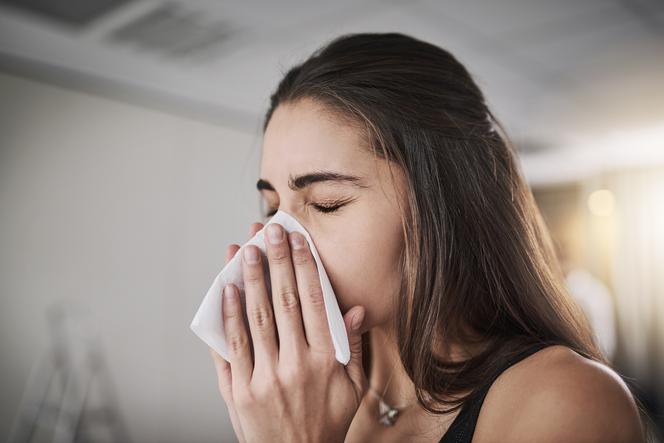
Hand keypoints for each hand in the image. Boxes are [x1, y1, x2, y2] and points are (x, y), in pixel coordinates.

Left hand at [209, 222, 366, 442]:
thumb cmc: (326, 423)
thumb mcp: (352, 388)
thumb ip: (352, 347)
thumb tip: (355, 308)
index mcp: (325, 361)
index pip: (314, 302)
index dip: (304, 266)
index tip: (297, 240)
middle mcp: (295, 365)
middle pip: (283, 302)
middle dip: (275, 261)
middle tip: (268, 230)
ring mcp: (264, 378)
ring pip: (255, 318)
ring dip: (250, 279)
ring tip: (244, 249)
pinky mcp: (239, 391)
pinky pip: (232, 347)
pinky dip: (229, 316)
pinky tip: (227, 291)